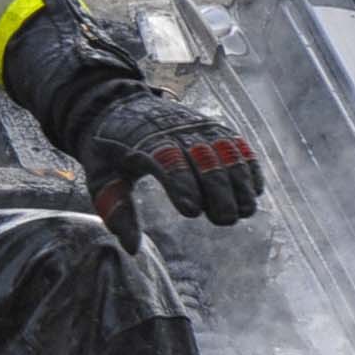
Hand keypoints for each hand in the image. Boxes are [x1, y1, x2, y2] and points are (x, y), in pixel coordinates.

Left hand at [68, 86, 263, 250]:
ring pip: (226, 152)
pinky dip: (249, 166)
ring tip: (243, 211)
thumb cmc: (108, 148)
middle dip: (219, 190)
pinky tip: (254, 191)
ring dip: (240, 182)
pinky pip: (237, 145)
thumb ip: (115, 208)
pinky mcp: (212, 126)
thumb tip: (132, 248)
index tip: (192, 211)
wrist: (117, 105)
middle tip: (224, 220)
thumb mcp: (100, 176)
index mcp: (143, 141)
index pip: (168, 160)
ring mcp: (197, 126)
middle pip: (205, 158)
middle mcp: (176, 131)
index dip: (182, 184)